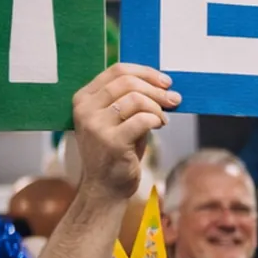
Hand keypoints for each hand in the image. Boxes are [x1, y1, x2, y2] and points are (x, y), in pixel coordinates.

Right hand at [72, 64, 176, 200]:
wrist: (105, 187)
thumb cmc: (116, 151)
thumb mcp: (116, 120)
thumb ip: (129, 99)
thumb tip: (162, 83)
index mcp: (83, 98)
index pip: (116, 70)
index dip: (146, 72)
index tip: (166, 82)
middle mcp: (85, 109)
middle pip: (127, 82)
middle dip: (157, 90)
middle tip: (174, 99)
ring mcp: (96, 125)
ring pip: (136, 99)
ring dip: (158, 107)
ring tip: (163, 119)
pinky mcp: (111, 141)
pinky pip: (142, 119)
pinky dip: (156, 120)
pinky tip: (159, 125)